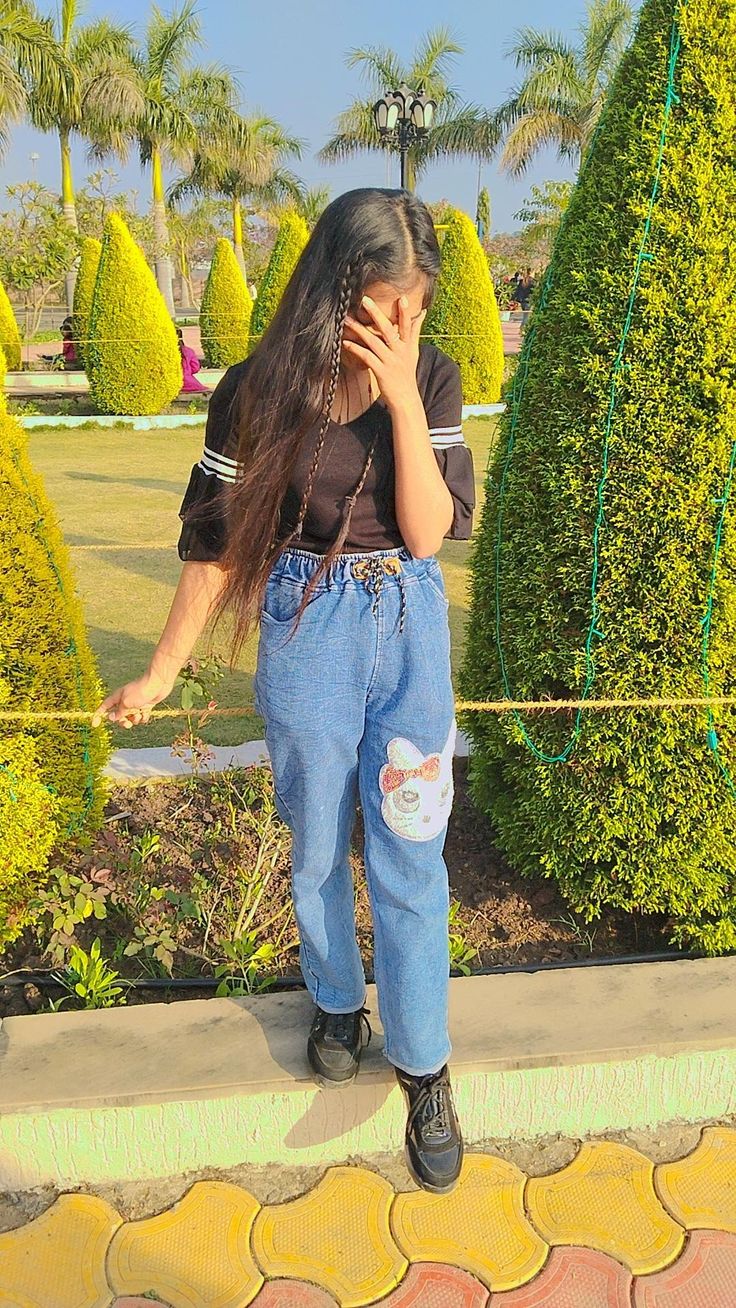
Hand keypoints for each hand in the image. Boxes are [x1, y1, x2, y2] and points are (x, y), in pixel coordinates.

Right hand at [91, 667, 175, 730]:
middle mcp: (125, 701)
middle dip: (123, 722)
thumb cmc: (141, 691)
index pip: (104, 707)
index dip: (98, 715)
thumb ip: (119, 712)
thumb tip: (110, 718)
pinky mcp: (145, 706)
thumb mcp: (127, 703)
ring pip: (131, 718)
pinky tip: (146, 713)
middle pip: (118, 717)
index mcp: (117, 698)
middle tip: (128, 723)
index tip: (95, 725)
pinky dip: (143, 718)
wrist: (158, 683)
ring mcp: (135, 704)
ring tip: (140, 714)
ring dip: (135, 719)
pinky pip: (141, 717)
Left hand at [343, 295, 426, 412]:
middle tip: (365, 300)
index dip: (405, 312)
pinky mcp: (381, 372)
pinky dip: (355, 348)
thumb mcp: (414, 351)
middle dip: (376, 314)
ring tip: (347, 319)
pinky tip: (346, 342)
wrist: (405, 399)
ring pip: (374, 341)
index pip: (408, 325)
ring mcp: (390, 362)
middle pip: (388, 330)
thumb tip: (422, 313)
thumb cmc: (407, 373)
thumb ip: (415, 331)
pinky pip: (366, 357)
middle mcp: (400, 352)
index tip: (402, 297)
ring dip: (359, 329)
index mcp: (408, 346)